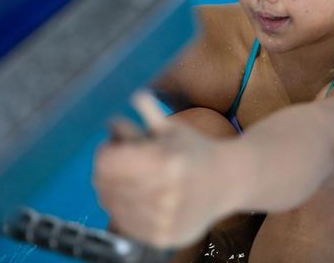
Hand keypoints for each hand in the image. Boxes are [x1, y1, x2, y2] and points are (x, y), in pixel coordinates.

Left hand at [93, 91, 234, 247]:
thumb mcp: (173, 127)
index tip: (113, 145)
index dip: (104, 151)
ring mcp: (162, 219)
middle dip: (107, 169)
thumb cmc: (197, 151)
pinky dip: (124, 209)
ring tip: (131, 179)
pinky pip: (124, 223)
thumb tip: (133, 95)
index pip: (107, 162)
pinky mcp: (161, 237)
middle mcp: (163, 193)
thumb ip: (149, 110)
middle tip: (120, 162)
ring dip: (114, 189)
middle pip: (105, 183)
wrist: (228, 182)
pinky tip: (138, 197)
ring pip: (111, 205)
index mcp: (166, 162)